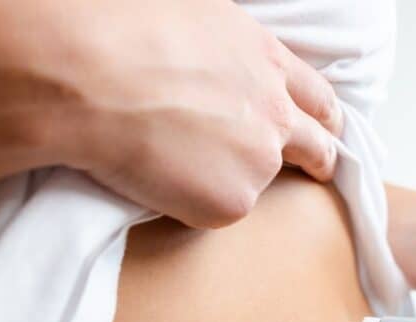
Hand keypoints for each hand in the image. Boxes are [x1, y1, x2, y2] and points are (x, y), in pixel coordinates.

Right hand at [18, 0, 341, 227]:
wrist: (90, 76)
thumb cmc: (124, 32)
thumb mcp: (195, 17)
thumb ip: (225, 50)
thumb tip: (215, 58)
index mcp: (266, 61)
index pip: (316, 96)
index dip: (322, 115)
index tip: (325, 128)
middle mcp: (275, 113)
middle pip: (318, 145)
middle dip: (321, 159)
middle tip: (317, 170)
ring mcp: (259, 161)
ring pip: (261, 180)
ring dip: (238, 178)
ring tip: (185, 167)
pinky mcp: (233, 202)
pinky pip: (218, 208)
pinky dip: (195, 201)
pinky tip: (158, 178)